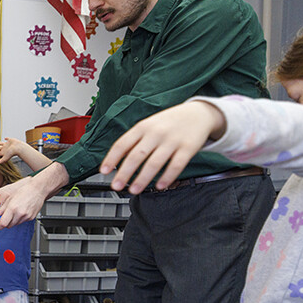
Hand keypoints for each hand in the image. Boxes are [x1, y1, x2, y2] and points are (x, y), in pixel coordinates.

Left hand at [0, 137, 30, 164]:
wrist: (18, 148)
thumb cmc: (12, 153)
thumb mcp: (4, 158)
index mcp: (3, 153)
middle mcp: (5, 149)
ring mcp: (7, 145)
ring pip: (1, 143)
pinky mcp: (11, 141)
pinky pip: (8, 139)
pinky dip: (6, 138)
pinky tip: (5, 138)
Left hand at [0, 164, 68, 226]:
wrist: (40, 186)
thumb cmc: (25, 187)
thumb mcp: (8, 195)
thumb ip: (0, 207)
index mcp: (14, 208)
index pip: (1, 224)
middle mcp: (21, 214)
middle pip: (7, 226)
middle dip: (2, 222)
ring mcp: (27, 216)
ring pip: (13, 224)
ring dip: (10, 220)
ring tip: (10, 210)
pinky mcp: (31, 217)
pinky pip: (20, 221)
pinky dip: (17, 218)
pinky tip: (18, 210)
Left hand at [101, 101, 226, 192]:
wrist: (198, 113)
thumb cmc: (169, 122)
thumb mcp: (149, 125)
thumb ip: (134, 141)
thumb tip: (116, 161)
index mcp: (143, 127)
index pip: (123, 143)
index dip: (112, 158)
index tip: (104, 171)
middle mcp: (156, 133)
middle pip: (136, 155)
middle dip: (124, 173)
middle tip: (116, 186)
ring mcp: (172, 140)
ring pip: (155, 162)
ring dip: (143, 178)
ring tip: (134, 190)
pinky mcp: (188, 148)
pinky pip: (176, 165)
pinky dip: (167, 177)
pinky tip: (160, 186)